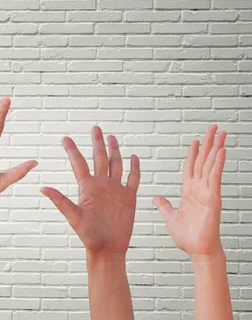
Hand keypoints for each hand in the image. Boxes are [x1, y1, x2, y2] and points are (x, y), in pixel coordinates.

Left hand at [41, 127, 139, 255]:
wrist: (107, 249)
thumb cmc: (88, 236)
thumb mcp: (73, 217)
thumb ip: (60, 201)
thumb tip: (42, 188)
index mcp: (87, 188)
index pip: (79, 163)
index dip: (72, 150)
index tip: (65, 138)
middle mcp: (101, 185)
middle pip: (99, 159)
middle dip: (97, 143)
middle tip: (95, 128)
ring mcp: (115, 190)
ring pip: (115, 165)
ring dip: (114, 151)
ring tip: (111, 137)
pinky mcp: (128, 198)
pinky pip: (133, 179)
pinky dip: (134, 168)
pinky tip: (134, 157)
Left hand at [153, 125, 226, 258]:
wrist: (197, 250)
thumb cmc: (187, 237)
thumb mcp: (170, 217)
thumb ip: (164, 206)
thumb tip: (157, 198)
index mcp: (189, 191)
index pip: (191, 167)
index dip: (193, 153)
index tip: (196, 141)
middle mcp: (199, 188)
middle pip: (204, 161)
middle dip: (209, 144)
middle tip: (214, 128)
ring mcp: (208, 192)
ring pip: (211, 165)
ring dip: (216, 148)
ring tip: (221, 133)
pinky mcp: (213, 198)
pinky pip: (215, 177)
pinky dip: (218, 164)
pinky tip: (221, 152)